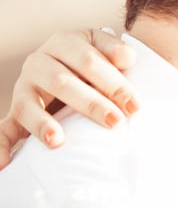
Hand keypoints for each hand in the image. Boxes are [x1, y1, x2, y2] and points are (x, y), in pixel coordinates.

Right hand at [0, 29, 137, 168]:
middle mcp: (38, 62)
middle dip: (91, 104)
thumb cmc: (93, 60)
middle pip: (62, 83)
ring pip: (29, 106)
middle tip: (115, 122)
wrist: (70, 63)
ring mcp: (24, 88)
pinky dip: (1, 146)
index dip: (113, 83)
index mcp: (63, 43)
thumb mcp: (103, 47)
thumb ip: (115, 50)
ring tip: (58, 141)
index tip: (135, 106)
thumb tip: (127, 58)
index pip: (89, 61)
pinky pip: (4, 129)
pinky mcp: (16, 111)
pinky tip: (3, 164)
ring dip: (42, 124)